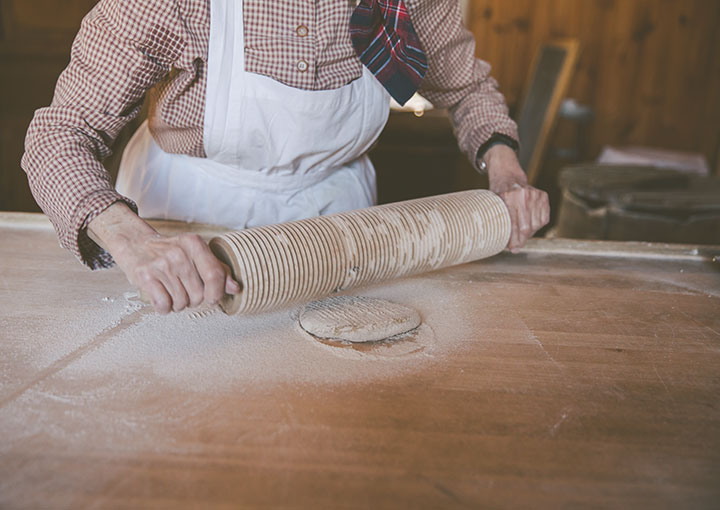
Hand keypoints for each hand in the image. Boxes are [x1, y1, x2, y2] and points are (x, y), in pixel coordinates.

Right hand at [88, 202, 239, 313]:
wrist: (134, 243)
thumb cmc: (169, 252)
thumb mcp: (194, 253)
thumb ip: (217, 269)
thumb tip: (235, 288)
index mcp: (194, 244)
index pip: (215, 274)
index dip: (217, 293)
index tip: (212, 299)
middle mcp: (179, 253)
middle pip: (199, 294)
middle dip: (194, 300)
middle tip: (184, 291)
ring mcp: (161, 265)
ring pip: (181, 302)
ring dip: (178, 304)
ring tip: (171, 292)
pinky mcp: (145, 276)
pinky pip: (163, 305)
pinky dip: (164, 308)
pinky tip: (161, 298)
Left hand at [483, 145, 549, 251]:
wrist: (508, 177)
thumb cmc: (499, 194)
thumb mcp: (493, 206)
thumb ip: (499, 223)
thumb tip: (505, 245)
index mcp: (509, 198)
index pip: (516, 226)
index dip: (515, 240)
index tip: (513, 248)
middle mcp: (524, 196)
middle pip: (527, 228)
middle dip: (521, 240)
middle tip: (516, 245)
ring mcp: (536, 195)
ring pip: (536, 225)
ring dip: (528, 233)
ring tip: (520, 232)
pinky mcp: (543, 197)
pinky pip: (543, 219)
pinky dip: (536, 225)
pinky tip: (528, 223)